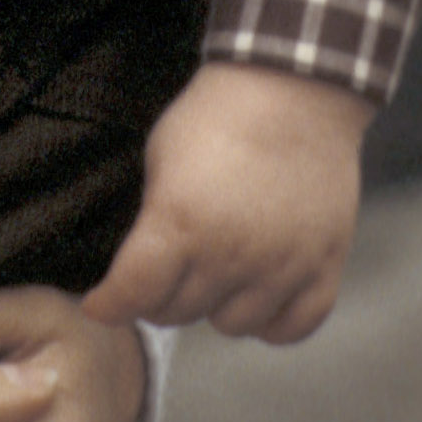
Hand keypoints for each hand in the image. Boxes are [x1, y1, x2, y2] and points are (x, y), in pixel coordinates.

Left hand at [82, 60, 372, 342]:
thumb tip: (143, 262)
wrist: (292, 91)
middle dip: (159, 297)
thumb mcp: (161, 156)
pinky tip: (258, 294)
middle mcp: (230, 256)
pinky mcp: (322, 270)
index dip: (110, 304)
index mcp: (180, 224)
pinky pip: (290, 329)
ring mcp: (281, 269)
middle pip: (178, 312)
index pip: (134, 293)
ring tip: (214, 273)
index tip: (99, 304)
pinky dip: (270, 322)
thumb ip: (153, 218)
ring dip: (215, 306)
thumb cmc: (216, 115)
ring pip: (231, 326)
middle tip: (161, 276)